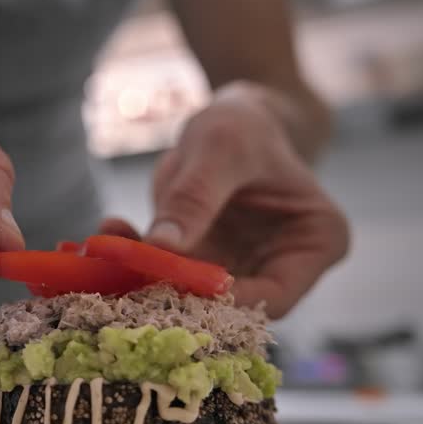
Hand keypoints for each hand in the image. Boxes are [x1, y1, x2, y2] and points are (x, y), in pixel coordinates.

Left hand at [101, 84, 348, 317]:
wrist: (228, 119)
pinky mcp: (200, 263)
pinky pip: (165, 273)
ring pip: (190, 295)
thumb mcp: (221, 148)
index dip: (224, 299)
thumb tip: (162, 247)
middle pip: (230, 304)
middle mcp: (280, 266)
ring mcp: (238, 268)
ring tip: (107, 252)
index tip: (172, 281)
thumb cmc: (243, 125)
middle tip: (127, 272)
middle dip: (176, 293)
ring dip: (145, 278)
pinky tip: (110, 230)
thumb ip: (195, 196)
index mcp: (315, 244)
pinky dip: (134, 257)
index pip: (274, 296)